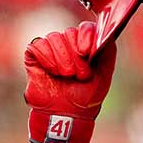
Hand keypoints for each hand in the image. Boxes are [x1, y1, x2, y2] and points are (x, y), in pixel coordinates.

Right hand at [24, 22, 116, 142]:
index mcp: (84, 45)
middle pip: (69, 33)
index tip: (86, 52)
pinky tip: (51, 71)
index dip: (86, 37)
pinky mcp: (34, 54)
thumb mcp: (105, 75)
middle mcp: (67, 43)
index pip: (86, 28)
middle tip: (78, 75)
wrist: (66, 115)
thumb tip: (107, 33)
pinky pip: (38, 45)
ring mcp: (50, 48)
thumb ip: (108, 51)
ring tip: (65, 76)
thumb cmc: (85, 98)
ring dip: (61, 59)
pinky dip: (46, 58)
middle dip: (75, 56)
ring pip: (54, 38)